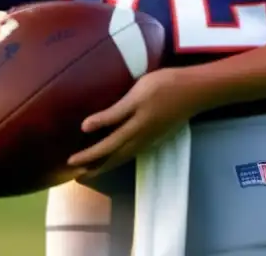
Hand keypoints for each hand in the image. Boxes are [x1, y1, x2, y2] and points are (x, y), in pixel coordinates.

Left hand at [67, 68, 197, 175]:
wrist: (196, 90)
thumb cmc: (165, 86)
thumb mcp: (136, 95)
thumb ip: (112, 113)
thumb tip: (85, 127)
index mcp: (133, 130)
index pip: (104, 148)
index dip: (87, 156)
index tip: (69, 163)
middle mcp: (140, 140)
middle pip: (113, 159)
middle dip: (94, 168)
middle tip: (76, 177)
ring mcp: (150, 139)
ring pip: (123, 158)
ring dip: (106, 165)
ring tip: (93, 170)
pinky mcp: (157, 135)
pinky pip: (132, 153)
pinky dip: (120, 158)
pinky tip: (119, 154)